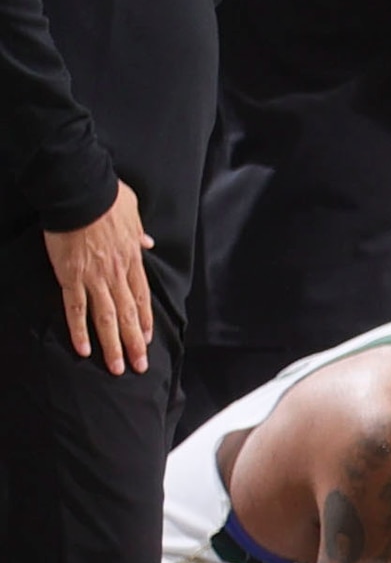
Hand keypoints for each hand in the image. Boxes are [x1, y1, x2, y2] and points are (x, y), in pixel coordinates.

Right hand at [44, 182, 146, 370]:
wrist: (82, 194)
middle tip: (139, 366)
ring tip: (117, 368)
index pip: (142, 297)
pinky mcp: (71, 277)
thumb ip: (139, 233)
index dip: (145, 320)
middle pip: (129, 315)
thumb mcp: (133, 213)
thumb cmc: (107, 199)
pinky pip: (76, 309)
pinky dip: (80, 330)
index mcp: (132, 260)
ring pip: (107, 318)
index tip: (148, 339)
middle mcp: (117, 274)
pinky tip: (83, 349)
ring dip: (112, 345)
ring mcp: (95, 278)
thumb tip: (147, 242)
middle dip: (135, 343)